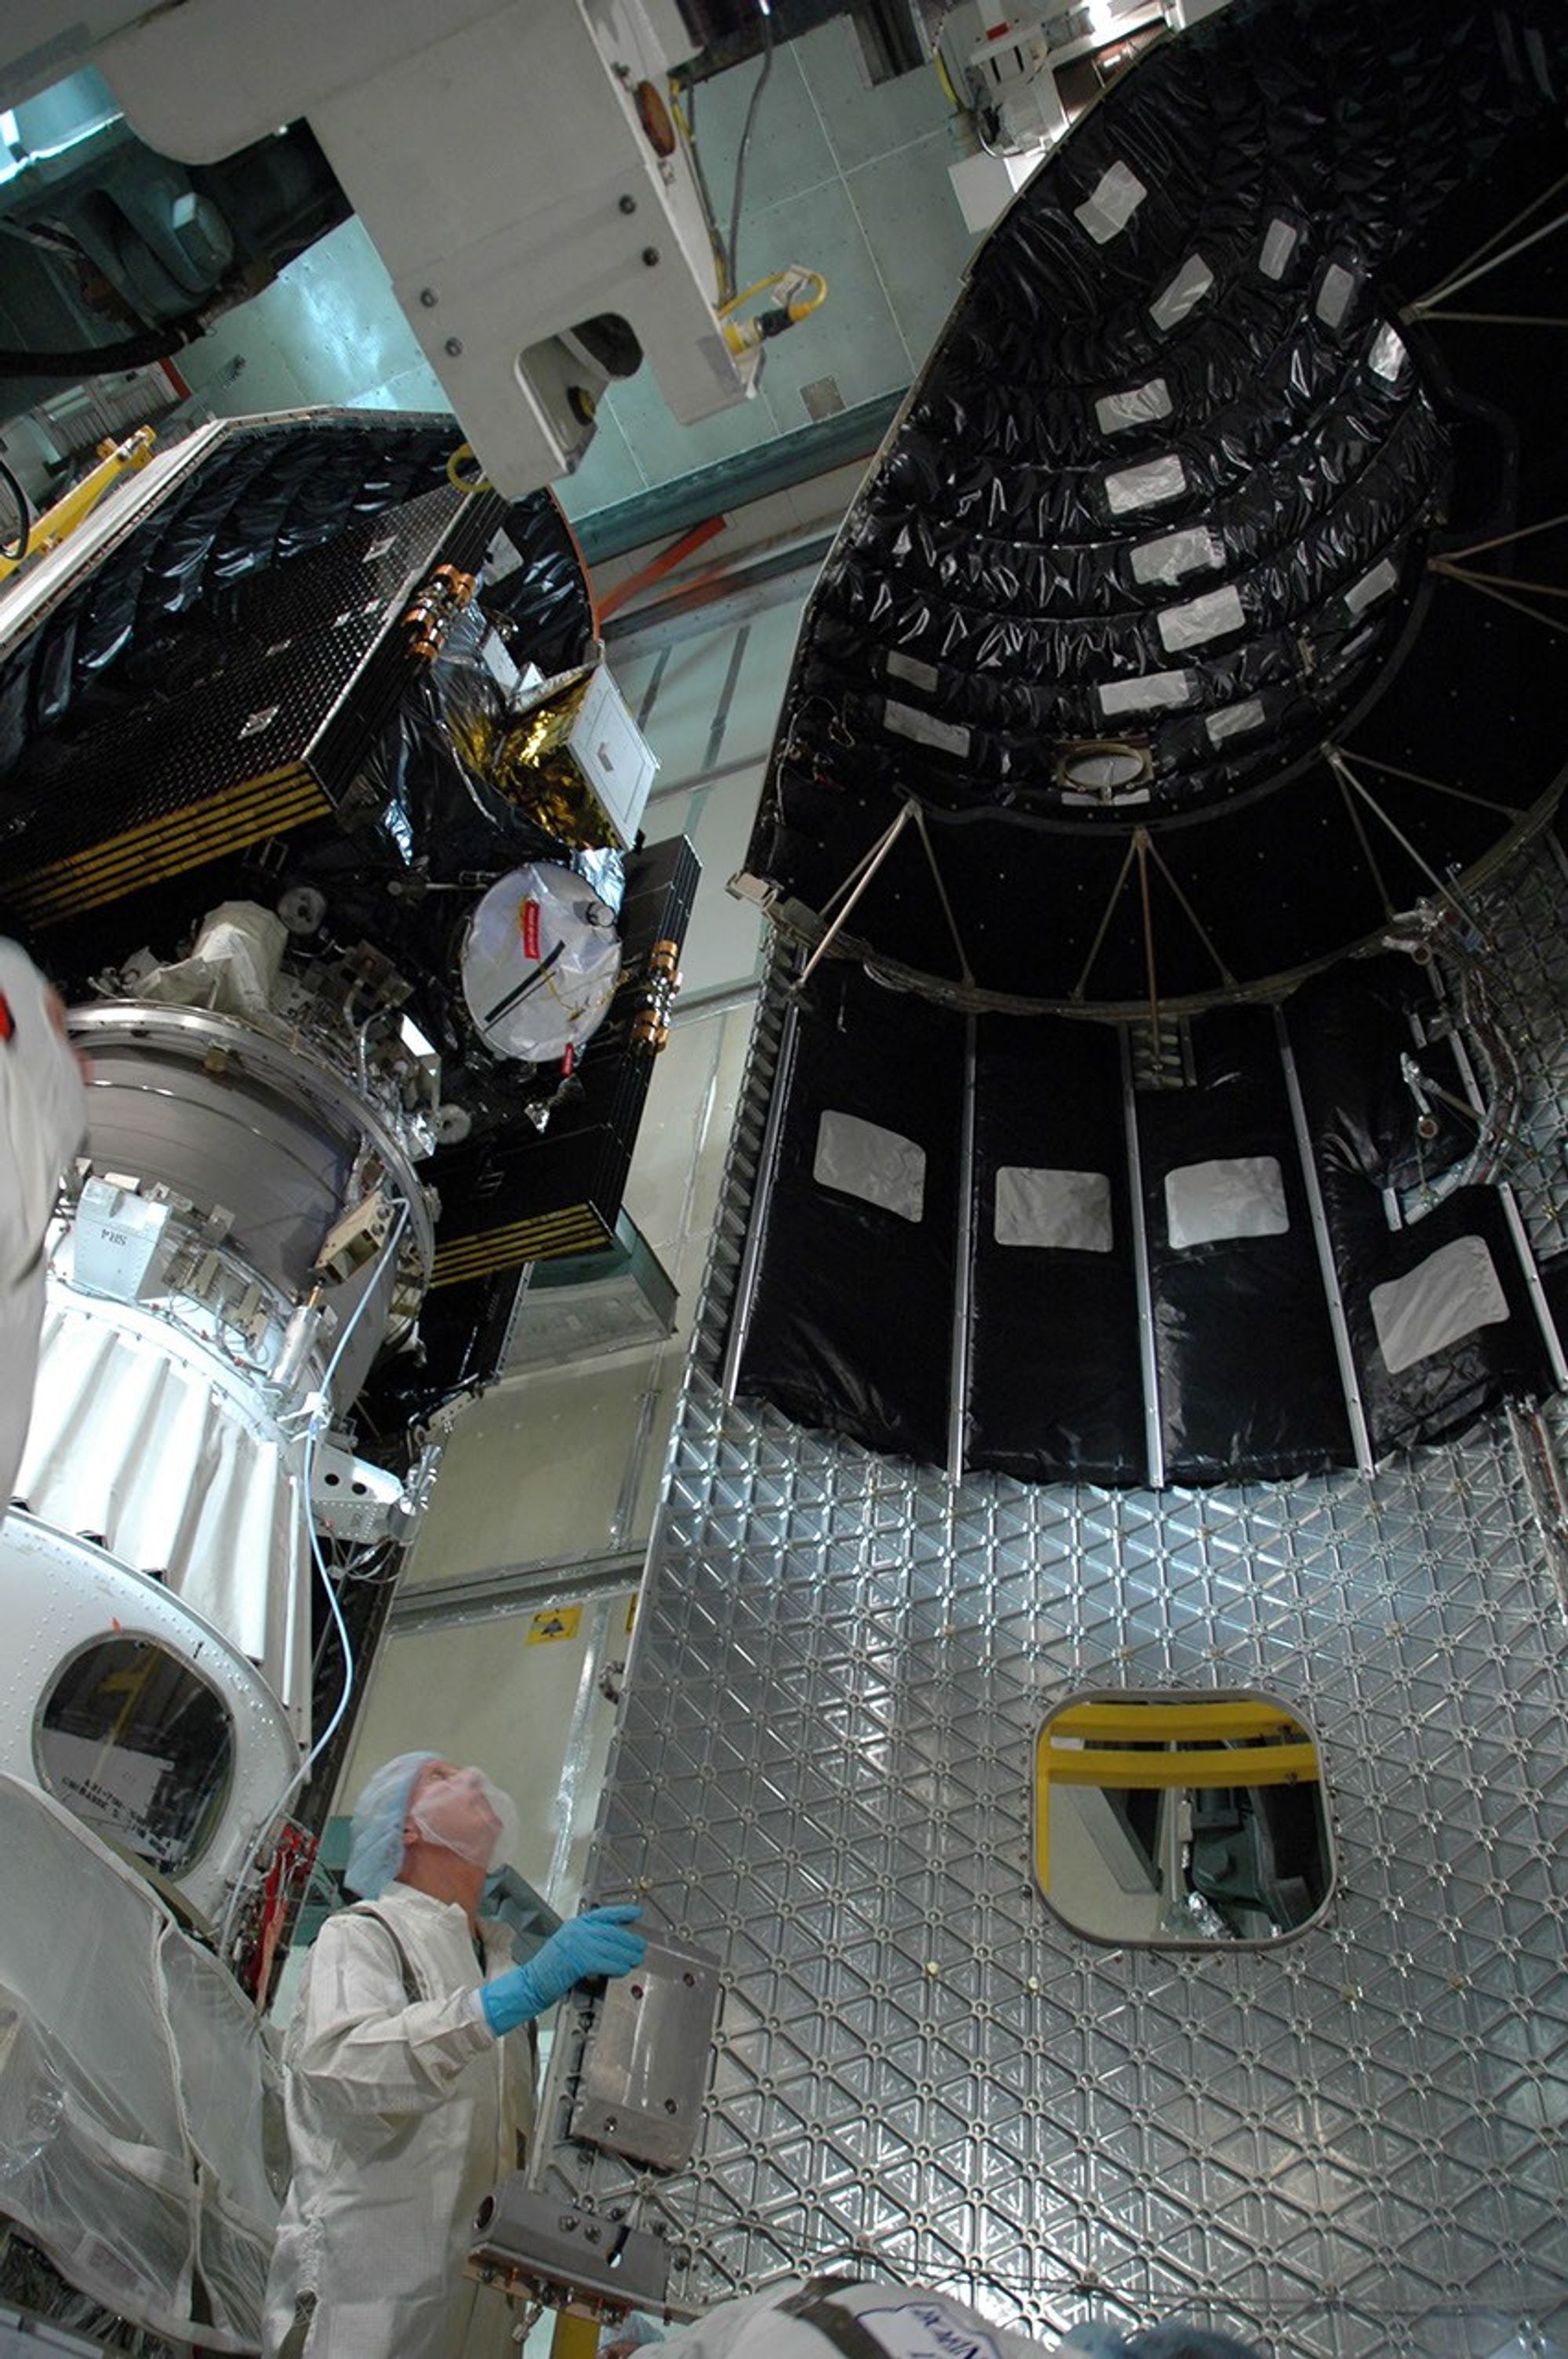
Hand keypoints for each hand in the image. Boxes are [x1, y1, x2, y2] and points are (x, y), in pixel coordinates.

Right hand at [481, 1904, 644, 2034]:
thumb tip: (612, 1945)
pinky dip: (617, 1966)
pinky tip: (623, 1969)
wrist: (530, 1983)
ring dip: (627, 1955)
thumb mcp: (567, 1946)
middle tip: (641, 1946)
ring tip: (636, 1959)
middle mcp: (577, 1931)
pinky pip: (606, 1962)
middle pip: (612, 1932)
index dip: (622, 1911)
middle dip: (630, 1940)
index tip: (637, 1911)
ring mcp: (578, 1945)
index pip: (603, 1914)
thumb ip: (587, 1942)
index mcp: (575, 1925)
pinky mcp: (579, 1961)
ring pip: (612, 1947)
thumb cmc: (549, 1969)